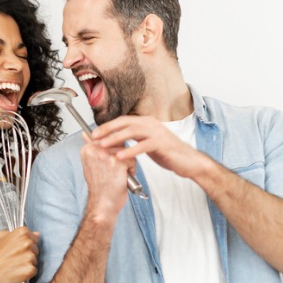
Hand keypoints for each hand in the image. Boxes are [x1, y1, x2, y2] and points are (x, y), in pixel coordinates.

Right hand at [0, 227, 38, 282]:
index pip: (34, 237)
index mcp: (22, 233)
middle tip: (14, 258)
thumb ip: (17, 233)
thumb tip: (35, 234)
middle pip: (35, 249)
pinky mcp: (30, 269)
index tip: (18, 249)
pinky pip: (33, 271)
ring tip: (14, 265)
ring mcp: (29, 257)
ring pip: (35, 260)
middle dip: (27, 254)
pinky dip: (27, 273)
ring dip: (27, 263)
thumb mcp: (0, 236)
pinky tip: (16, 272)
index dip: (26, 244)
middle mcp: (27, 243)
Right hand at [79, 134, 132, 219]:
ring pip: (127, 151)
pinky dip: (131, 170)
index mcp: (88, 149)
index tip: (107, 165)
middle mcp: (95, 150)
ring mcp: (106, 155)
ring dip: (126, 164)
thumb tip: (86, 133)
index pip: (109, 138)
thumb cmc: (101, 188)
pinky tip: (122, 178)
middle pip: (119, 143)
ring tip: (116, 175)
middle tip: (112, 172)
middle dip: (121, 157)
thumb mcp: (92, 164)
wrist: (103, 204)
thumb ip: (92, 148)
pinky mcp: (117, 162)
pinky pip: (132, 159)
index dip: (113, 152)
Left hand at [91, 115, 211, 179]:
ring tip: (104, 145)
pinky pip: (143, 145)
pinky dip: (130, 150)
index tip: (94, 133)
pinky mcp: (162, 143)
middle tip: (94, 137)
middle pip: (125, 123)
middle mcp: (151, 124)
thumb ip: (135, 138)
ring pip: (133, 131)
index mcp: (146, 122)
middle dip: (108, 129)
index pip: (123, 120)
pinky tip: (120, 156)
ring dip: (116, 138)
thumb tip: (116, 138)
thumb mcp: (147, 143)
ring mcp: (157, 132)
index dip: (107, 126)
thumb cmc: (167, 153)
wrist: (188, 161)